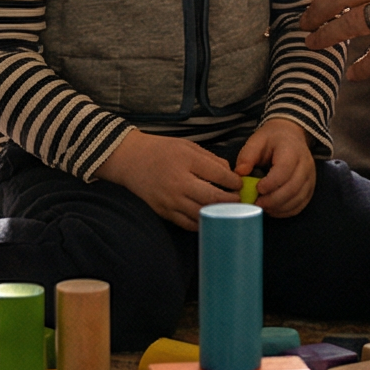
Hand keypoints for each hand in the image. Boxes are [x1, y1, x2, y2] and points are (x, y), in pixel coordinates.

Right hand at [96, 130, 241, 229]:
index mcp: (186, 161)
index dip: (233, 181)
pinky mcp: (163, 212)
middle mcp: (178, 182)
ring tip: (228, 210)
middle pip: (213, 197)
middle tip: (239, 200)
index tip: (238, 184)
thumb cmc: (161, 150)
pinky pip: (187, 223)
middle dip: (230, 201)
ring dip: (219, 214)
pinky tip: (209, 217)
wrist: (130, 160)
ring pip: (202, 213)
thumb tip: (230, 174)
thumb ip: (210, 159)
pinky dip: (201, 222)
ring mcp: (170, 200)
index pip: (218, 174)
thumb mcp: (187, 146)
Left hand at [232, 117, 315, 217]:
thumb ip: (247, 156)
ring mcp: (310, 178)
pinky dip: (286, 211)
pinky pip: (301, 204)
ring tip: (262, 207)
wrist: (291, 136)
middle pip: (293, 188)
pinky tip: (272, 209)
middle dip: (273, 200)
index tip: (257, 189)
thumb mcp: (257, 141)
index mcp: (292, 150)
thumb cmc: (272, 139)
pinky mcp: (309, 188)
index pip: (284, 170)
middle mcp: (305, 164)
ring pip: (298, 199)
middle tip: (256, 203)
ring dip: (279, 207)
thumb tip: (240, 173)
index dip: (271, 183)